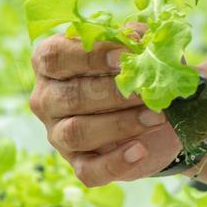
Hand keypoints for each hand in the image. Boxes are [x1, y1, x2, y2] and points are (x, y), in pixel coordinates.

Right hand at [28, 33, 180, 185]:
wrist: (159, 112)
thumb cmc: (138, 69)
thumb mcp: (139, 48)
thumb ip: (135, 37)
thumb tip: (136, 36)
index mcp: (52, 61)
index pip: (56, 56)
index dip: (90, 56)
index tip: (125, 57)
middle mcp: (47, 98)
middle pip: (69, 96)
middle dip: (113, 94)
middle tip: (148, 92)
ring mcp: (58, 134)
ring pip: (77, 133)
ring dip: (119, 124)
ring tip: (156, 116)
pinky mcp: (78, 163)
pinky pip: (89, 170)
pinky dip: (116, 162)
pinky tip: (140, 151)